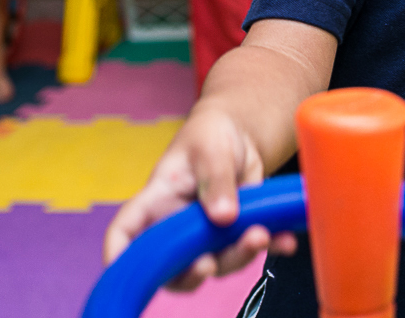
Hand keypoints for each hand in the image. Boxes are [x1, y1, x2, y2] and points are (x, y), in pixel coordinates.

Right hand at [102, 106, 298, 290]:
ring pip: (216, 262)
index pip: (126, 231)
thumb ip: (216, 180)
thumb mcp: (210, 148)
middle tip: (212, 264)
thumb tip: (223, 217)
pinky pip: (250, 249)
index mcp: (156, 201)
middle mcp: (176, 224)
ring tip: (262, 236)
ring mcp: (206, 233)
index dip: (120, 256)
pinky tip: (284, 242)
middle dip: (192, 273)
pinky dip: (270, 247)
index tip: (130, 271)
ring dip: (239, 257)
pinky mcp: (236, 232)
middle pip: (173, 265)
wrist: (240, 132)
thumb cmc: (210, 134)